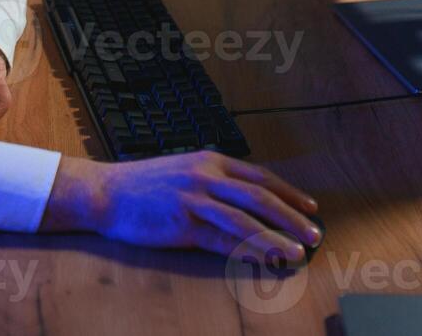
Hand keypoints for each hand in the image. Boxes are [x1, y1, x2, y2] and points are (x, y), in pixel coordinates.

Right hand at [39, 152, 321, 260]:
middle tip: (315, 234)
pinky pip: (222, 239)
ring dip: (276, 237)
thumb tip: (246, 201)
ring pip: (246, 219)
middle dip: (292, 217)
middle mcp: (207, 175)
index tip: (311, 209)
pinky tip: (263, 260)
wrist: (105, 192)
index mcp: (211, 161)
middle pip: (261, 197)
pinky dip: (247, 250)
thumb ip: (214, 182)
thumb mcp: (184, 172)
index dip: (289, 193)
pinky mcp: (183, 222)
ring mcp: (195, 198)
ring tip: (297, 252)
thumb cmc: (144, 185)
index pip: (260, 177)